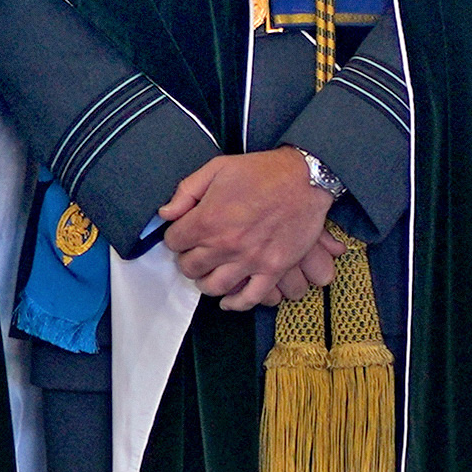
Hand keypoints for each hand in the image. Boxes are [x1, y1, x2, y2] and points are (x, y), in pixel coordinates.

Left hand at [159, 150, 341, 310]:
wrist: (306, 179)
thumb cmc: (262, 171)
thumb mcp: (217, 168)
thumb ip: (186, 191)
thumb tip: (166, 213)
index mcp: (208, 219)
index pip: (174, 242)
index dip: (175, 237)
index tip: (183, 234)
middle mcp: (225, 245)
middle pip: (190, 267)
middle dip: (188, 259)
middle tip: (196, 252)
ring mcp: (250, 260)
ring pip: (213, 286)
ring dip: (206, 281)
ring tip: (209, 272)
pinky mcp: (273, 269)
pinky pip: (249, 298)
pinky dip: (235, 303)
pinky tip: (227, 300)